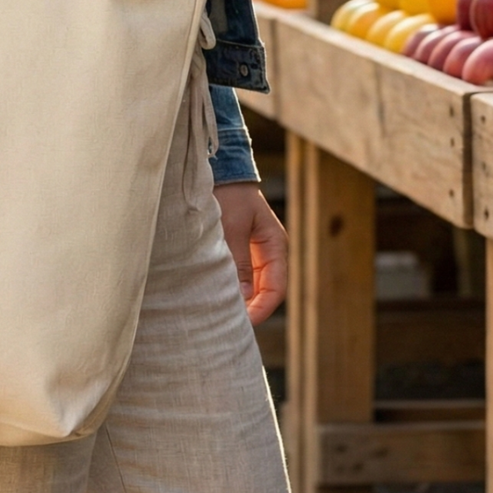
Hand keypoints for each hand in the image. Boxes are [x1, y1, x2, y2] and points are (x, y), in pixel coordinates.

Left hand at [214, 182, 286, 325]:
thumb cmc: (226, 194)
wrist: (216, 168)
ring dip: (240, 298)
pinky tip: (216, 294)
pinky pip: (239, 274)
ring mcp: (253, 250)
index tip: (245, 322)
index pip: (277, 287)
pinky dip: (231, 285)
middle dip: (250, 307)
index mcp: (275, 245)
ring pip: (251, 284)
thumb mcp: (231, 228)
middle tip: (229, 325)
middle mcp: (268, 251)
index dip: (263, 308)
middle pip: (265, 290)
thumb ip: (238, 261)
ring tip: (222, 313)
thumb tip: (243, 296)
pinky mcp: (238, 248)